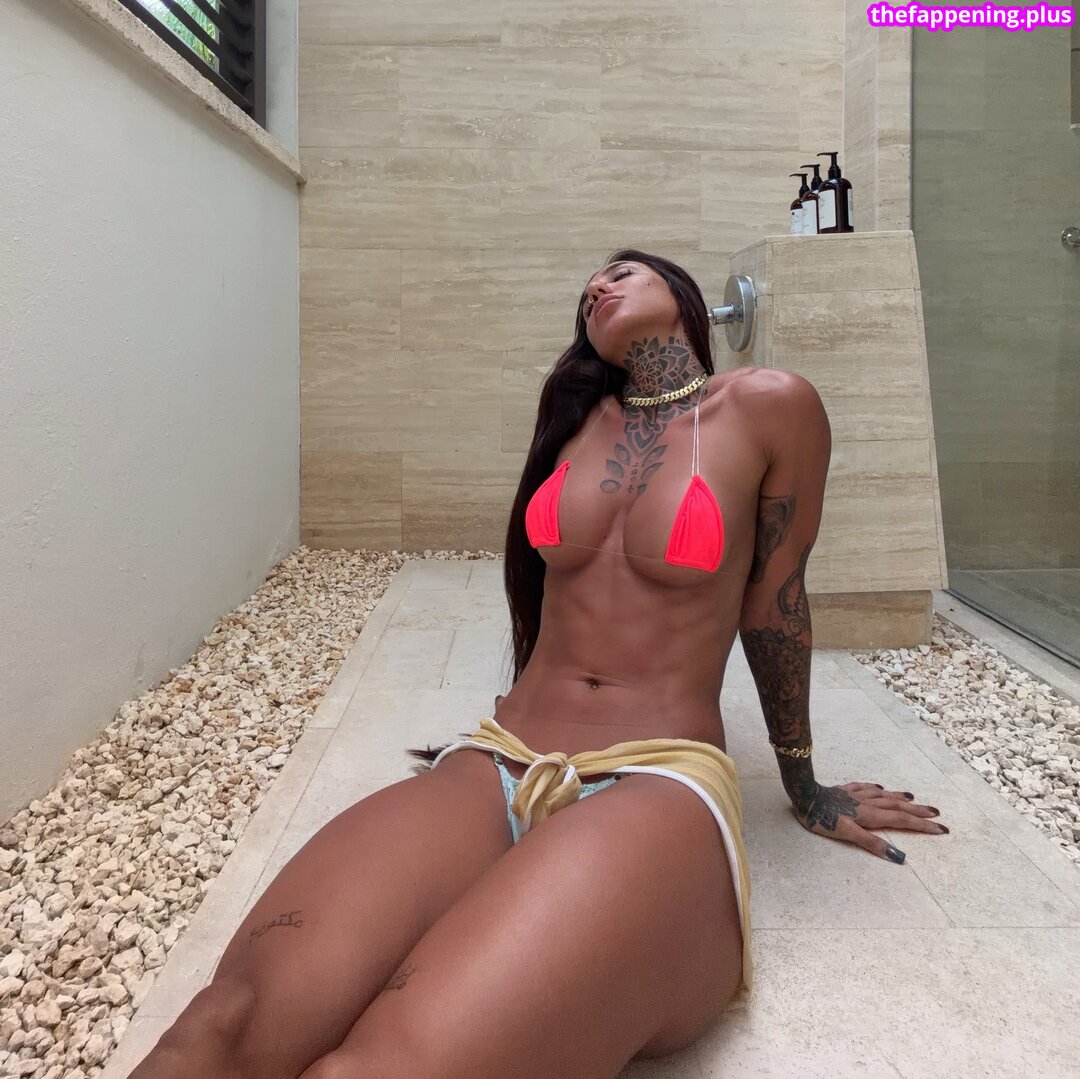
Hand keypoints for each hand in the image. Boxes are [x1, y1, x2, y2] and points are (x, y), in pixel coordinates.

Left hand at [792, 782, 948, 862]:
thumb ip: (872, 844)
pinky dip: (875, 788)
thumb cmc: (823, 819)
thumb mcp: (847, 834)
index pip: (902, 820)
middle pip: (897, 806)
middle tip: (937, 812)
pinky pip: (865, 787)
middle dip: (918, 811)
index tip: (941, 828)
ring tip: (913, 798)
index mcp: (870, 815)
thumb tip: (899, 857)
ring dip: (900, 797)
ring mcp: (856, 795)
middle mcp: (867, 803)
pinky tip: (878, 787)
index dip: (922, 825)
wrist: (804, 796)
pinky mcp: (844, 789)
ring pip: (883, 795)